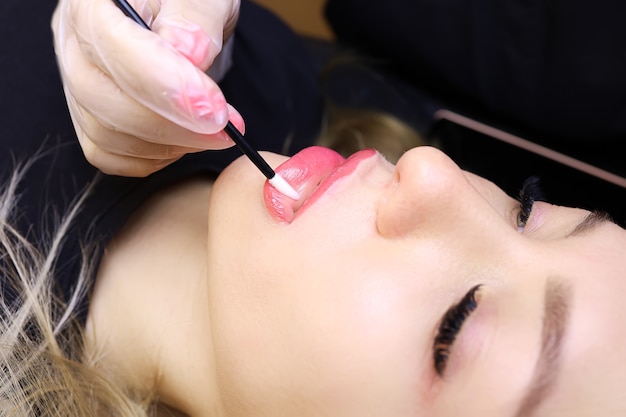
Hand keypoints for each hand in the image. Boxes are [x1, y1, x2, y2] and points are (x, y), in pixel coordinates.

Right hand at [52, 0, 242, 176]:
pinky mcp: (91, 119)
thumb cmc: (189, 4)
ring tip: (214, 131)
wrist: (182, 19)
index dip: (163, 84)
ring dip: (167, 144)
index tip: (212, 109)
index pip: (112, 45)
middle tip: (223, 127)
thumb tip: (189, 53)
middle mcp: (72, 44)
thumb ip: (195, 18)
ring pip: (105, 134)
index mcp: (92, 1)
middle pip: (100, 97)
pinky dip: (152, 157)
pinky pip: (110, 155)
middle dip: (170, 124)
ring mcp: (76, 85)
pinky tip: (185, 141)